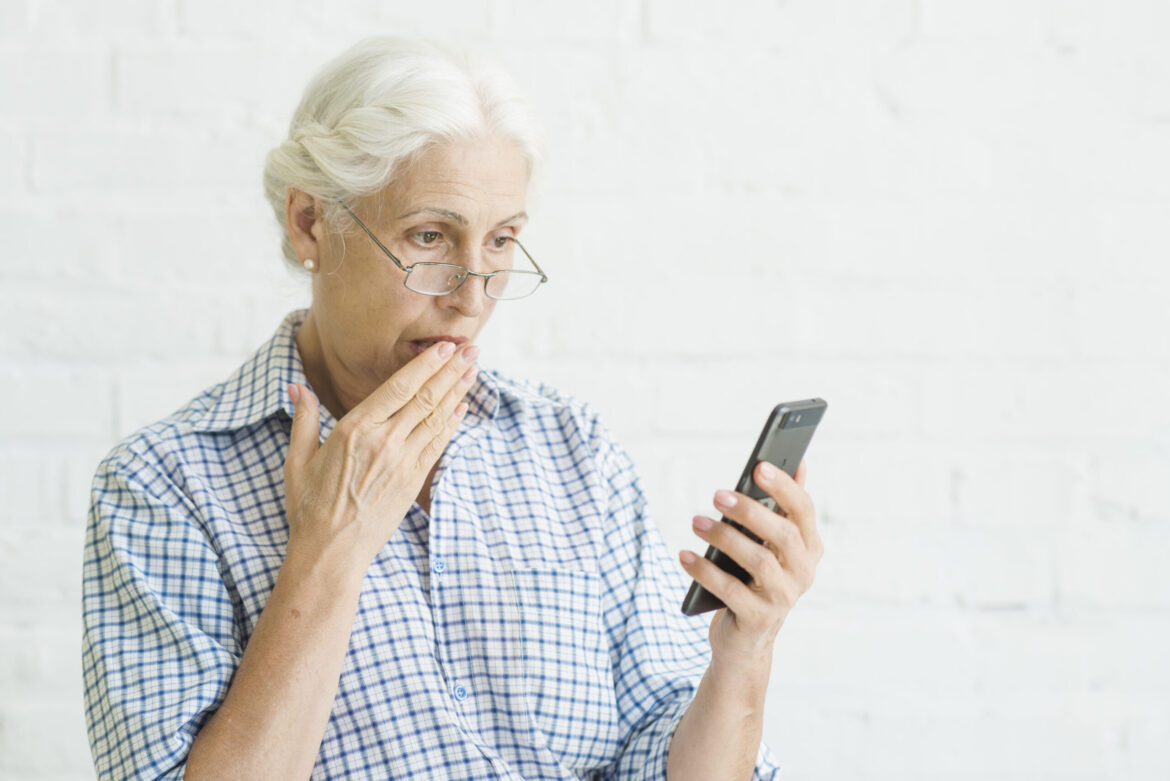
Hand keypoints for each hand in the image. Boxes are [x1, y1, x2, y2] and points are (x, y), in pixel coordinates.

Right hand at [283, 341, 478, 572]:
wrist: (331, 552)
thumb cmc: (310, 507)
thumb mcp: (298, 460)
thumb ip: (303, 420)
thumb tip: (296, 387)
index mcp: (354, 430)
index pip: (398, 387)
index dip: (424, 364)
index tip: (443, 347)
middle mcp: (383, 442)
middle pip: (425, 397)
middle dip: (451, 371)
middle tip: (472, 350)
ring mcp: (402, 462)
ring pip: (436, 418)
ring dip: (457, 392)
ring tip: (474, 371)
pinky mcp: (413, 481)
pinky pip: (437, 445)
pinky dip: (452, 424)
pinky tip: (462, 407)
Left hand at [680, 459, 822, 664]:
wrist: (746, 638)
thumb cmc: (756, 579)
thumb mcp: (771, 544)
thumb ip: (783, 508)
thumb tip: (798, 462)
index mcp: (809, 548)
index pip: (804, 511)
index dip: (784, 487)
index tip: (759, 466)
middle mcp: (803, 573)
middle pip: (782, 535)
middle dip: (750, 512)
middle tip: (717, 495)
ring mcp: (783, 598)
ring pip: (759, 562)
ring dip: (724, 538)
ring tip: (696, 522)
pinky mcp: (759, 619)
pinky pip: (731, 591)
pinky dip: (705, 571)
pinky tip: (685, 555)